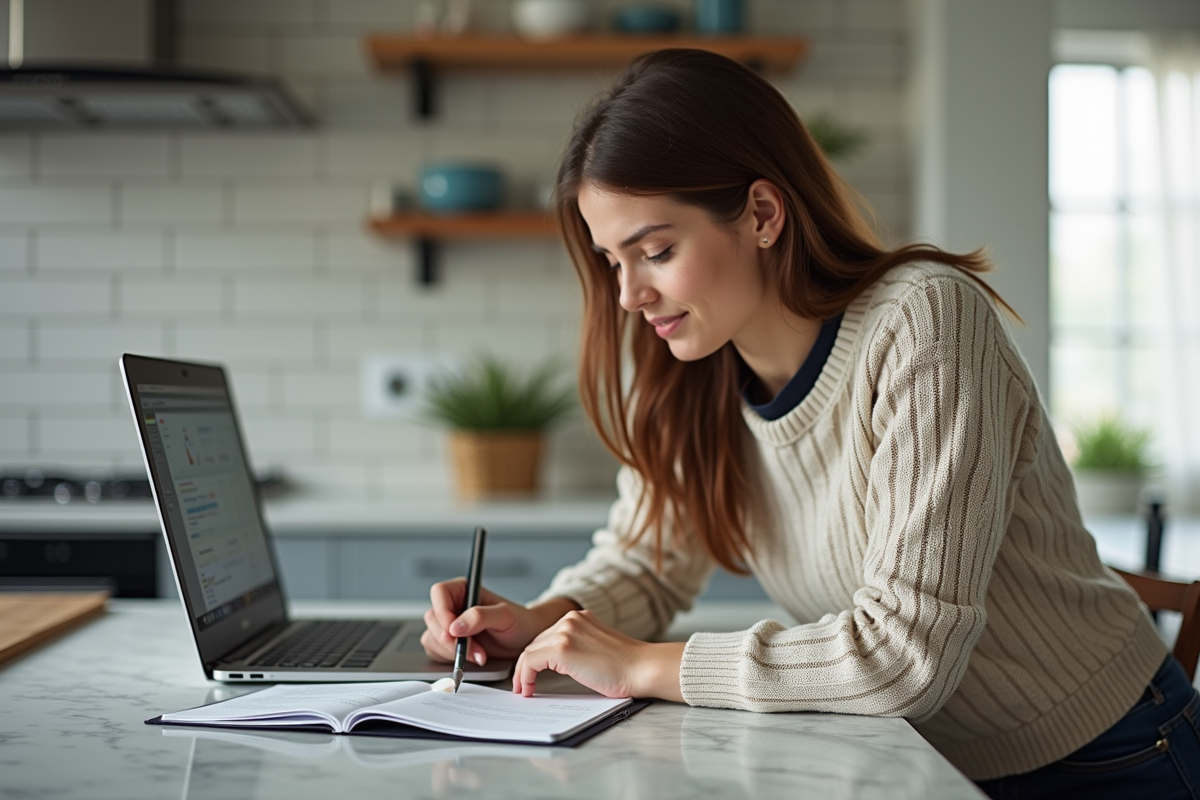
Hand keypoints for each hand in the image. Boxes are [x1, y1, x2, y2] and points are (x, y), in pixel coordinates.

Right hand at [421, 578, 577, 666]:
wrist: (525, 640)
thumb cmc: (519, 622)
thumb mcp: (504, 616)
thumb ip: (480, 617)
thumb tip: (455, 626)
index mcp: (463, 589)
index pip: (439, 593)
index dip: (442, 612)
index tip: (453, 632)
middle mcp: (452, 605)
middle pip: (433, 618)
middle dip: (450, 639)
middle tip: (471, 650)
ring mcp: (448, 625)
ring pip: (432, 637)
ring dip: (453, 651)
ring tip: (479, 655)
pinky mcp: (448, 643)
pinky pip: (437, 652)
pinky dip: (452, 659)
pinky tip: (473, 658)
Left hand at [512, 609, 684, 700]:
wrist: (642, 668)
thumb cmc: (627, 666)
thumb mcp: (597, 647)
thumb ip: (578, 646)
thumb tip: (558, 663)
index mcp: (580, 617)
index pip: (547, 636)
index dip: (536, 656)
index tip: (531, 673)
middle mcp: (570, 619)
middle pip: (536, 642)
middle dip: (526, 664)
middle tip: (522, 684)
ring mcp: (565, 632)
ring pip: (530, 651)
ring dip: (523, 672)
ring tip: (523, 689)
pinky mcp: (561, 648)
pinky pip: (530, 662)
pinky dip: (524, 676)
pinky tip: (527, 689)